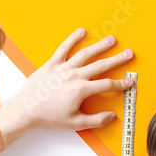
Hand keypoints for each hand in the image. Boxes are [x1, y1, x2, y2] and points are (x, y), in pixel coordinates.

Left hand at [2, 29, 133, 134]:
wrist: (26, 109)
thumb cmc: (49, 117)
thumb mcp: (75, 123)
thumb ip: (96, 120)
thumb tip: (112, 117)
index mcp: (81, 90)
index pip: (107, 85)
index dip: (121, 84)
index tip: (129, 82)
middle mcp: (74, 76)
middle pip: (101, 65)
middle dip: (117, 59)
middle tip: (129, 53)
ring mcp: (62, 68)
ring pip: (85, 54)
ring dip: (100, 46)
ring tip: (111, 39)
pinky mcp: (51, 64)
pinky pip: (64, 48)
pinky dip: (72, 39)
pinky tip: (81, 31)